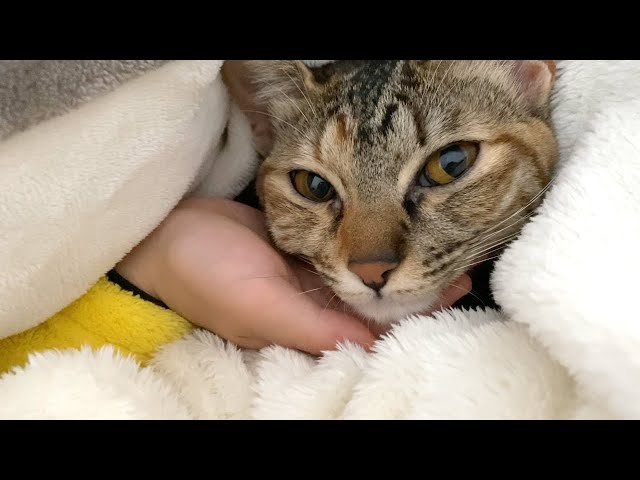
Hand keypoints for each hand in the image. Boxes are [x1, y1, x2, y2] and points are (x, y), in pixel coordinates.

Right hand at [115, 197, 470, 354]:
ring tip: (441, 249)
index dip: (405, 318)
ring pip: (361, 272)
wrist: (164, 229)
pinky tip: (394, 229)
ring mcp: (304, 271)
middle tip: (459, 269)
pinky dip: (368, 240)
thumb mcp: (256, 305)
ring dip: (396, 262)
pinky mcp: (299, 241)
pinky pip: (340, 244)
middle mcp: (308, 304)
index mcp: (302, 328)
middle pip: (370, 301)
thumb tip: (370, 343)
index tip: (446, 296)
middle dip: (412, 289)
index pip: (363, 332)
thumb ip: (312, 327)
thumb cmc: (203, 272)